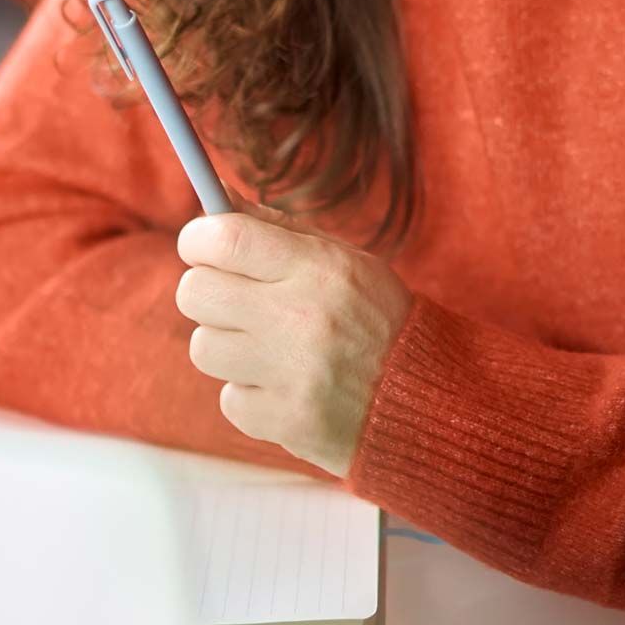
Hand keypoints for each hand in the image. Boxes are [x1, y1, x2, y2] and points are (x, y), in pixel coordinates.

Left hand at [175, 209, 413, 477]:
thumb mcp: (345, 262)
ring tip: (271, 350)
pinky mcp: (285, 420)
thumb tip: (217, 203)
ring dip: (228, 347)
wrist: (430, 401)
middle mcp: (302, 317)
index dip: (197, 239)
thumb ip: (279, 232)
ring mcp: (292, 373)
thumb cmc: (379, 322)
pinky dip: (251, 394)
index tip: (200, 246)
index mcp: (320, 268)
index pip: (223, 238)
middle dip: (207, 292)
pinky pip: (229, 398)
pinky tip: (288, 387)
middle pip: (195, 292)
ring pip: (203, 347)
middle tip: (234, 300)